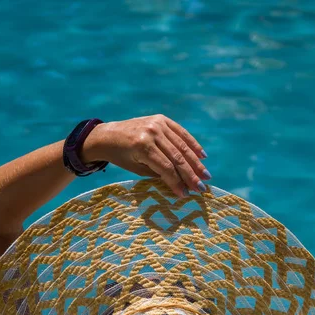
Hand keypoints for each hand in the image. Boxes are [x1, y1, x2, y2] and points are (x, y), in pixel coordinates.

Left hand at [87, 115, 210, 197]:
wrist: (108, 135)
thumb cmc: (121, 157)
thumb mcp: (137, 169)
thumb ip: (159, 173)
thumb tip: (181, 185)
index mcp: (143, 147)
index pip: (167, 167)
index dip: (178, 182)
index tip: (186, 195)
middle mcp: (152, 133)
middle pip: (177, 157)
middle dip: (191, 175)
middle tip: (202, 188)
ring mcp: (158, 124)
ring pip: (182, 146)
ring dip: (196, 162)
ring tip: (206, 176)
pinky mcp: (161, 119)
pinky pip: (180, 132)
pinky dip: (192, 144)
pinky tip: (202, 156)